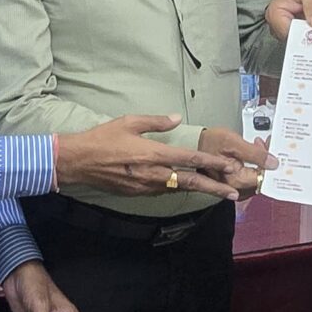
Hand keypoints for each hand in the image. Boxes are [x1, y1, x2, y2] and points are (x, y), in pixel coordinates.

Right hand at [55, 114, 239, 197]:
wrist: (78, 162)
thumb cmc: (102, 139)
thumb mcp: (129, 122)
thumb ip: (156, 121)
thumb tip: (176, 118)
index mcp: (153, 153)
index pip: (190, 159)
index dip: (213, 163)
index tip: (230, 167)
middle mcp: (153, 173)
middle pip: (191, 182)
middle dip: (215, 188)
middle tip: (234, 192)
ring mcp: (146, 186)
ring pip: (179, 188)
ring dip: (199, 190)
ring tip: (218, 192)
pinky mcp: (138, 193)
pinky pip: (164, 190)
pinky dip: (179, 189)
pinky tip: (187, 187)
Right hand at [196, 125, 271, 198]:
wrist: (192, 146)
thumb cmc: (208, 143)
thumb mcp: (232, 142)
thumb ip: (254, 153)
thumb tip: (273, 163)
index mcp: (236, 181)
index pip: (264, 178)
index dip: (272, 164)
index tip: (273, 150)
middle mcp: (235, 189)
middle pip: (262, 181)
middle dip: (267, 162)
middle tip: (266, 144)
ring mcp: (234, 189)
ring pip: (257, 180)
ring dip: (261, 164)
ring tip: (258, 146)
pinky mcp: (233, 187)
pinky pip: (250, 180)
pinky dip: (255, 167)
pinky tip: (252, 155)